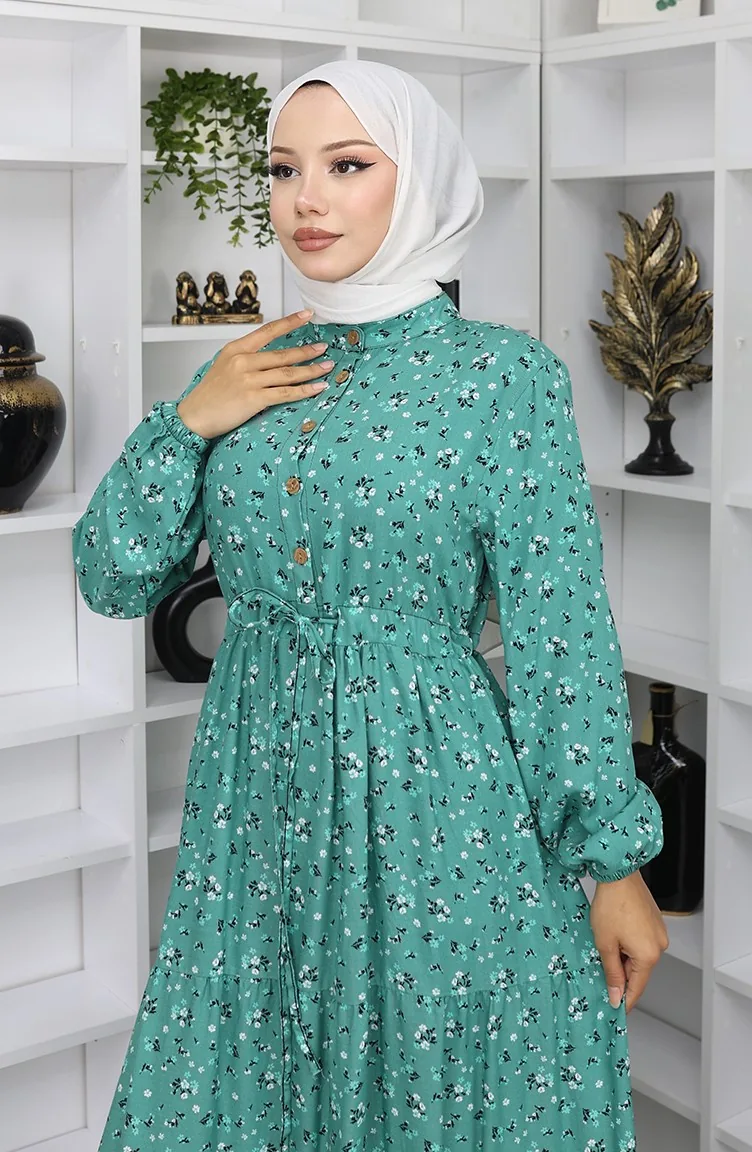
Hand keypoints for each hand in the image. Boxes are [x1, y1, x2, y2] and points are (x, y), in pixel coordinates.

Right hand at [177, 309, 333, 439]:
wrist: (194, 416)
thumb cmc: (209, 394)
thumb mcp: (223, 366)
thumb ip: (246, 358)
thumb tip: (270, 356)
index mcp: (236, 349)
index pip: (268, 331)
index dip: (290, 322)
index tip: (307, 314)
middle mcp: (243, 361)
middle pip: (283, 353)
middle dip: (307, 351)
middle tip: (324, 348)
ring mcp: (248, 380)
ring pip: (288, 373)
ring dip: (311, 370)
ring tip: (327, 367)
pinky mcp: (253, 398)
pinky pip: (285, 393)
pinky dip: (304, 390)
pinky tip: (318, 387)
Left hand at [589, 870, 668, 1012]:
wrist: (619, 875)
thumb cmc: (612, 904)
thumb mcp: (605, 944)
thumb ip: (611, 973)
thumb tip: (616, 995)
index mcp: (648, 956)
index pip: (637, 988)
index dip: (625, 1000)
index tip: (615, 1009)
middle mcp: (659, 946)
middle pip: (638, 972)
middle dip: (620, 974)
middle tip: (601, 972)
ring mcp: (659, 934)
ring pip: (639, 957)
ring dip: (623, 958)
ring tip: (606, 946)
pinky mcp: (655, 923)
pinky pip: (642, 943)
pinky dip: (629, 945)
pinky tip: (615, 936)